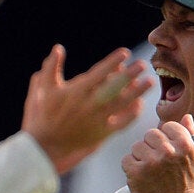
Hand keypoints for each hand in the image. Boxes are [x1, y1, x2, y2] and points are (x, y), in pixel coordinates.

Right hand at [21, 44, 153, 173]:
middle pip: (114, 87)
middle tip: (143, 64)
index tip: (125, 52)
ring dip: (137, 92)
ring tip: (150, 81)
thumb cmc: (43, 114)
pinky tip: (140, 105)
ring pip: (121, 104)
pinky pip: (121, 123)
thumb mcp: (43, 89)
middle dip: (129, 75)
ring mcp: (96, 119)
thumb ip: (51, 67)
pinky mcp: (101, 133)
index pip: (99, 73)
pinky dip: (131, 115)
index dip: (113, 62)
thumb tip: (58, 47)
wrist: (45, 145)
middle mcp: (89, 104)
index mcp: (76, 91)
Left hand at [121, 114, 193, 192]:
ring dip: (140, 156)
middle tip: (158, 161)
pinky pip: (126, 159)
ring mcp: (151, 163)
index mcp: (185, 146)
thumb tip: (186, 116)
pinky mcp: (136, 173)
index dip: (166, 137)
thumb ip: (191, 135)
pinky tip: (141, 176)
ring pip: (137, 146)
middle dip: (152, 146)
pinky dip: (131, 167)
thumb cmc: (185, 182)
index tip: (167, 149)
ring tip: (150, 169)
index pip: (167, 126)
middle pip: (150, 134)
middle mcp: (168, 152)